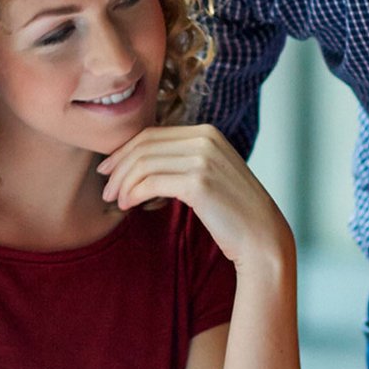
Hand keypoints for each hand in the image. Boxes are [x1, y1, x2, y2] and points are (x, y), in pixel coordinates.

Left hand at [96, 125, 294, 273]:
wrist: (262, 236)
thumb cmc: (231, 211)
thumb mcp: (208, 173)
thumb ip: (181, 160)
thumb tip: (138, 161)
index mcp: (206, 132)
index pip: (152, 134)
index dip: (124, 151)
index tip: (108, 169)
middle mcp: (205, 138)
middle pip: (144, 146)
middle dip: (118, 167)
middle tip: (106, 189)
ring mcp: (203, 158)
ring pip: (143, 163)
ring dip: (122, 183)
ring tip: (115, 201)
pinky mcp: (198, 182)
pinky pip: (151, 182)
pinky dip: (133, 193)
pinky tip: (128, 206)